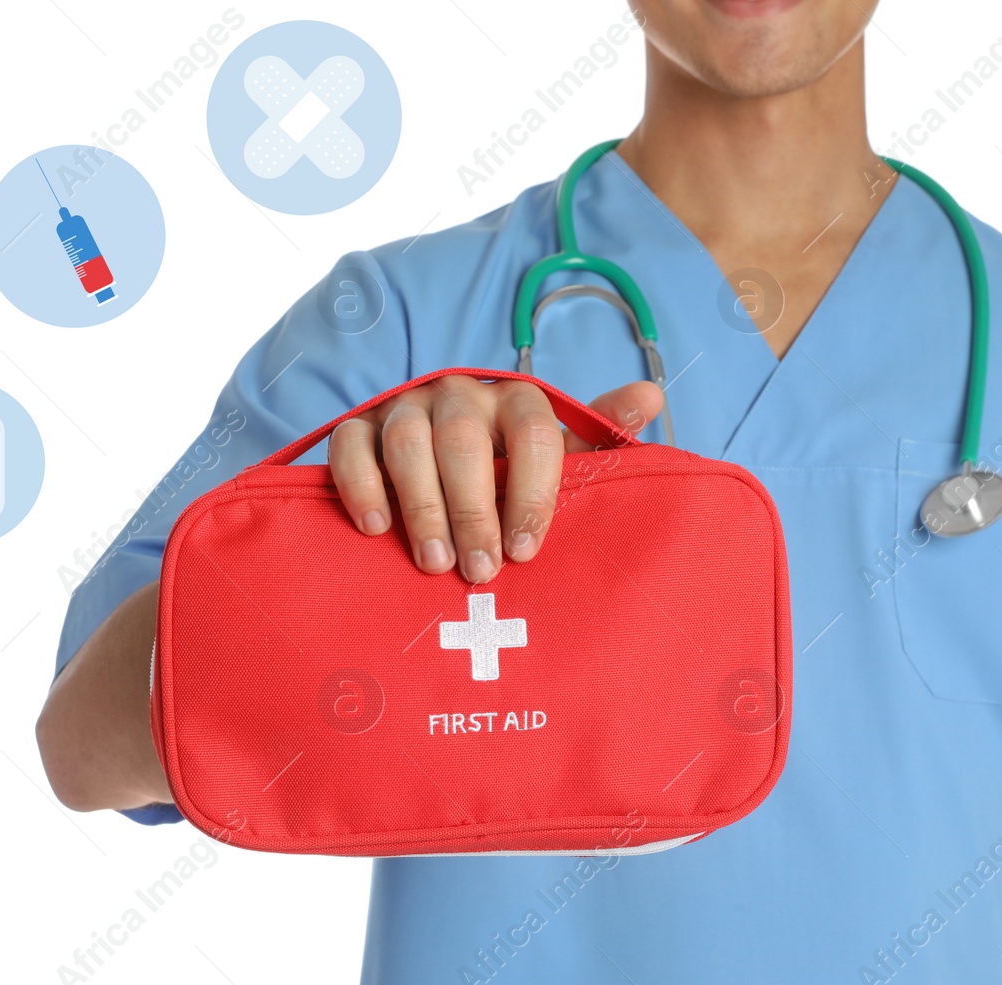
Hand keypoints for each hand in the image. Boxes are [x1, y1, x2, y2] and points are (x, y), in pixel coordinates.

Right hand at [327, 375, 663, 582]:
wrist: (438, 466)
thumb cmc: (510, 475)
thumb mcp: (558, 459)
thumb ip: (600, 435)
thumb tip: (652, 395)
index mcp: (517, 402)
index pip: (534, 433)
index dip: (532, 493)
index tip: (526, 550)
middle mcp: (461, 395)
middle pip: (464, 442)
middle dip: (473, 510)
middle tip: (480, 572)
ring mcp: (406, 407)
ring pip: (408, 443)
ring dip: (422, 506)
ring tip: (433, 564)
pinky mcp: (359, 426)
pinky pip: (349, 444)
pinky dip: (361, 485)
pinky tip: (376, 529)